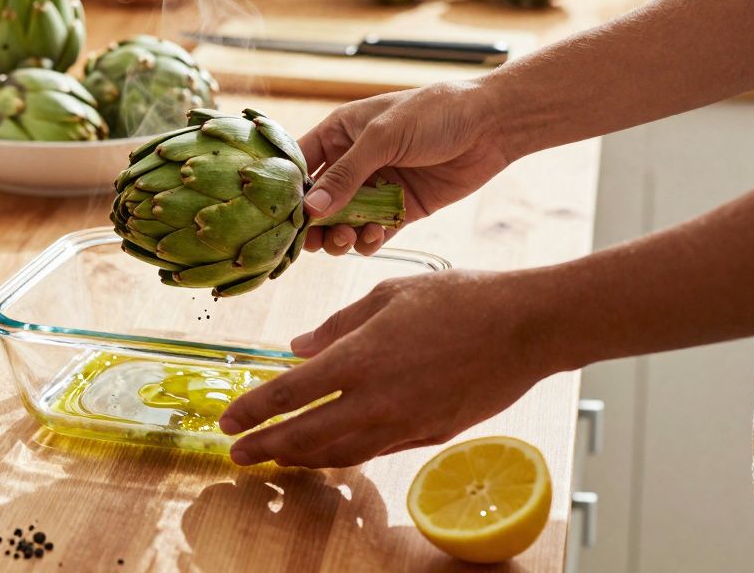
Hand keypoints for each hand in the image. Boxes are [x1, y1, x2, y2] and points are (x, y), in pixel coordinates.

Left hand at [218, 269, 562, 467]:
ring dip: (300, 458)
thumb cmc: (460, 298)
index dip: (251, 411)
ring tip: (275, 456)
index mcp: (358, 358)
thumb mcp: (388, 295)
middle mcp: (375, 400)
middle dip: (264, 447)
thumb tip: (297, 348)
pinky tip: (329, 449)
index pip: (287, 395)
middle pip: (304, 437)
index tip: (226, 420)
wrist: (527, 327)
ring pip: (338, 454)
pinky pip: (374, 451)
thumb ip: (337, 325)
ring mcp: (404, 424)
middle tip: (237, 452)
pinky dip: (342, 454)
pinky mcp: (429, 436)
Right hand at [299, 81, 511, 255]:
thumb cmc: (434, 113)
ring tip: (345, 240)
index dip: (287, 190)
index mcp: (340, 134)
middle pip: (318, 201)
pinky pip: (374, 233)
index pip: (300, 165)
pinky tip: (375, 238)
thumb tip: (310, 209)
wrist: (491, 125)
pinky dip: (369, 241)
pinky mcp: (401, 209)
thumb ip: (346, 174)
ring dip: (339, 236)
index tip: (280, 216)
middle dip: (313, 224)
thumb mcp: (383, 138)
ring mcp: (377, 188)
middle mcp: (354, 162)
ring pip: (343, 222)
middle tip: (313, 242)